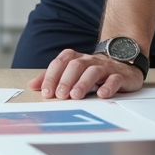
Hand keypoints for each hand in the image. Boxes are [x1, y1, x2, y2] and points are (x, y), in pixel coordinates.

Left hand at [27, 49, 144, 99]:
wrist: (122, 64)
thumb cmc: (91, 71)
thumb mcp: (70, 73)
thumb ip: (52, 78)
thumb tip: (32, 85)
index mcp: (74, 58)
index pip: (60, 63)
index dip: (52, 76)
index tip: (46, 92)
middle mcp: (89, 60)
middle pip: (75, 66)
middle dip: (66, 80)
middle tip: (61, 95)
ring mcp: (105, 67)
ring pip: (93, 71)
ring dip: (83, 83)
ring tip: (76, 95)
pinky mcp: (120, 75)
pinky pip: (114, 79)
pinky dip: (108, 86)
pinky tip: (102, 94)